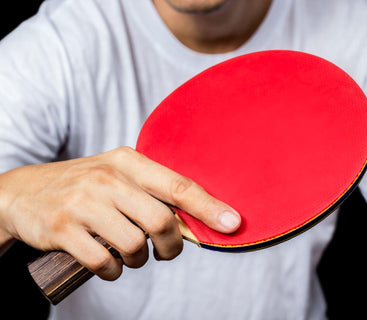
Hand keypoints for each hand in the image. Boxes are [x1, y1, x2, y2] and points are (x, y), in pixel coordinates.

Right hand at [0, 147, 240, 279]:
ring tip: (129, 253)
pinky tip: (109, 264)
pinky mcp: (63, 230)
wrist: (23, 193)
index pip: (178, 185)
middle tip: (165, 251)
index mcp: (128, 161)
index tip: (232, 224)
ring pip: (134, 246)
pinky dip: (113, 271)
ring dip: (139, 260)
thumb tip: (198, 221)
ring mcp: (83, 203)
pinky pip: (104, 263)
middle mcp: (107, 178)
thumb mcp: (118, 177)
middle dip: (171, 246)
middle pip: (161, 221)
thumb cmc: (85, 188)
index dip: (208, 207)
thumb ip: (155, 194)